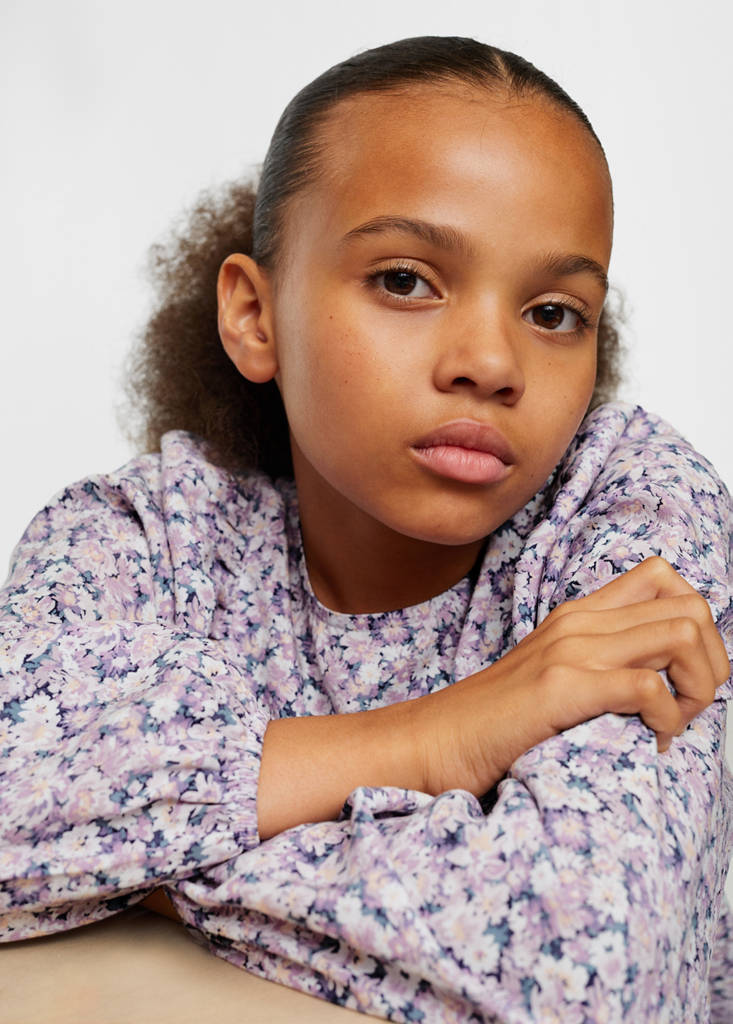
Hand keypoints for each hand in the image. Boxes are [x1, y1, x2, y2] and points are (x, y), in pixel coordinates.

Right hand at [413, 557, 729, 798]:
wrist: (431, 741)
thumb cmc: (491, 722)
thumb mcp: (552, 676)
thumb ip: (597, 664)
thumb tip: (659, 682)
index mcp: (578, 615)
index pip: (667, 579)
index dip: (698, 624)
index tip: (685, 674)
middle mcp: (578, 622)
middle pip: (691, 605)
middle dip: (712, 662)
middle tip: (688, 705)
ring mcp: (569, 651)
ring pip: (682, 632)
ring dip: (697, 685)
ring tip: (672, 722)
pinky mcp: (560, 688)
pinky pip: (647, 685)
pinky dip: (666, 717)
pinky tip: (647, 739)